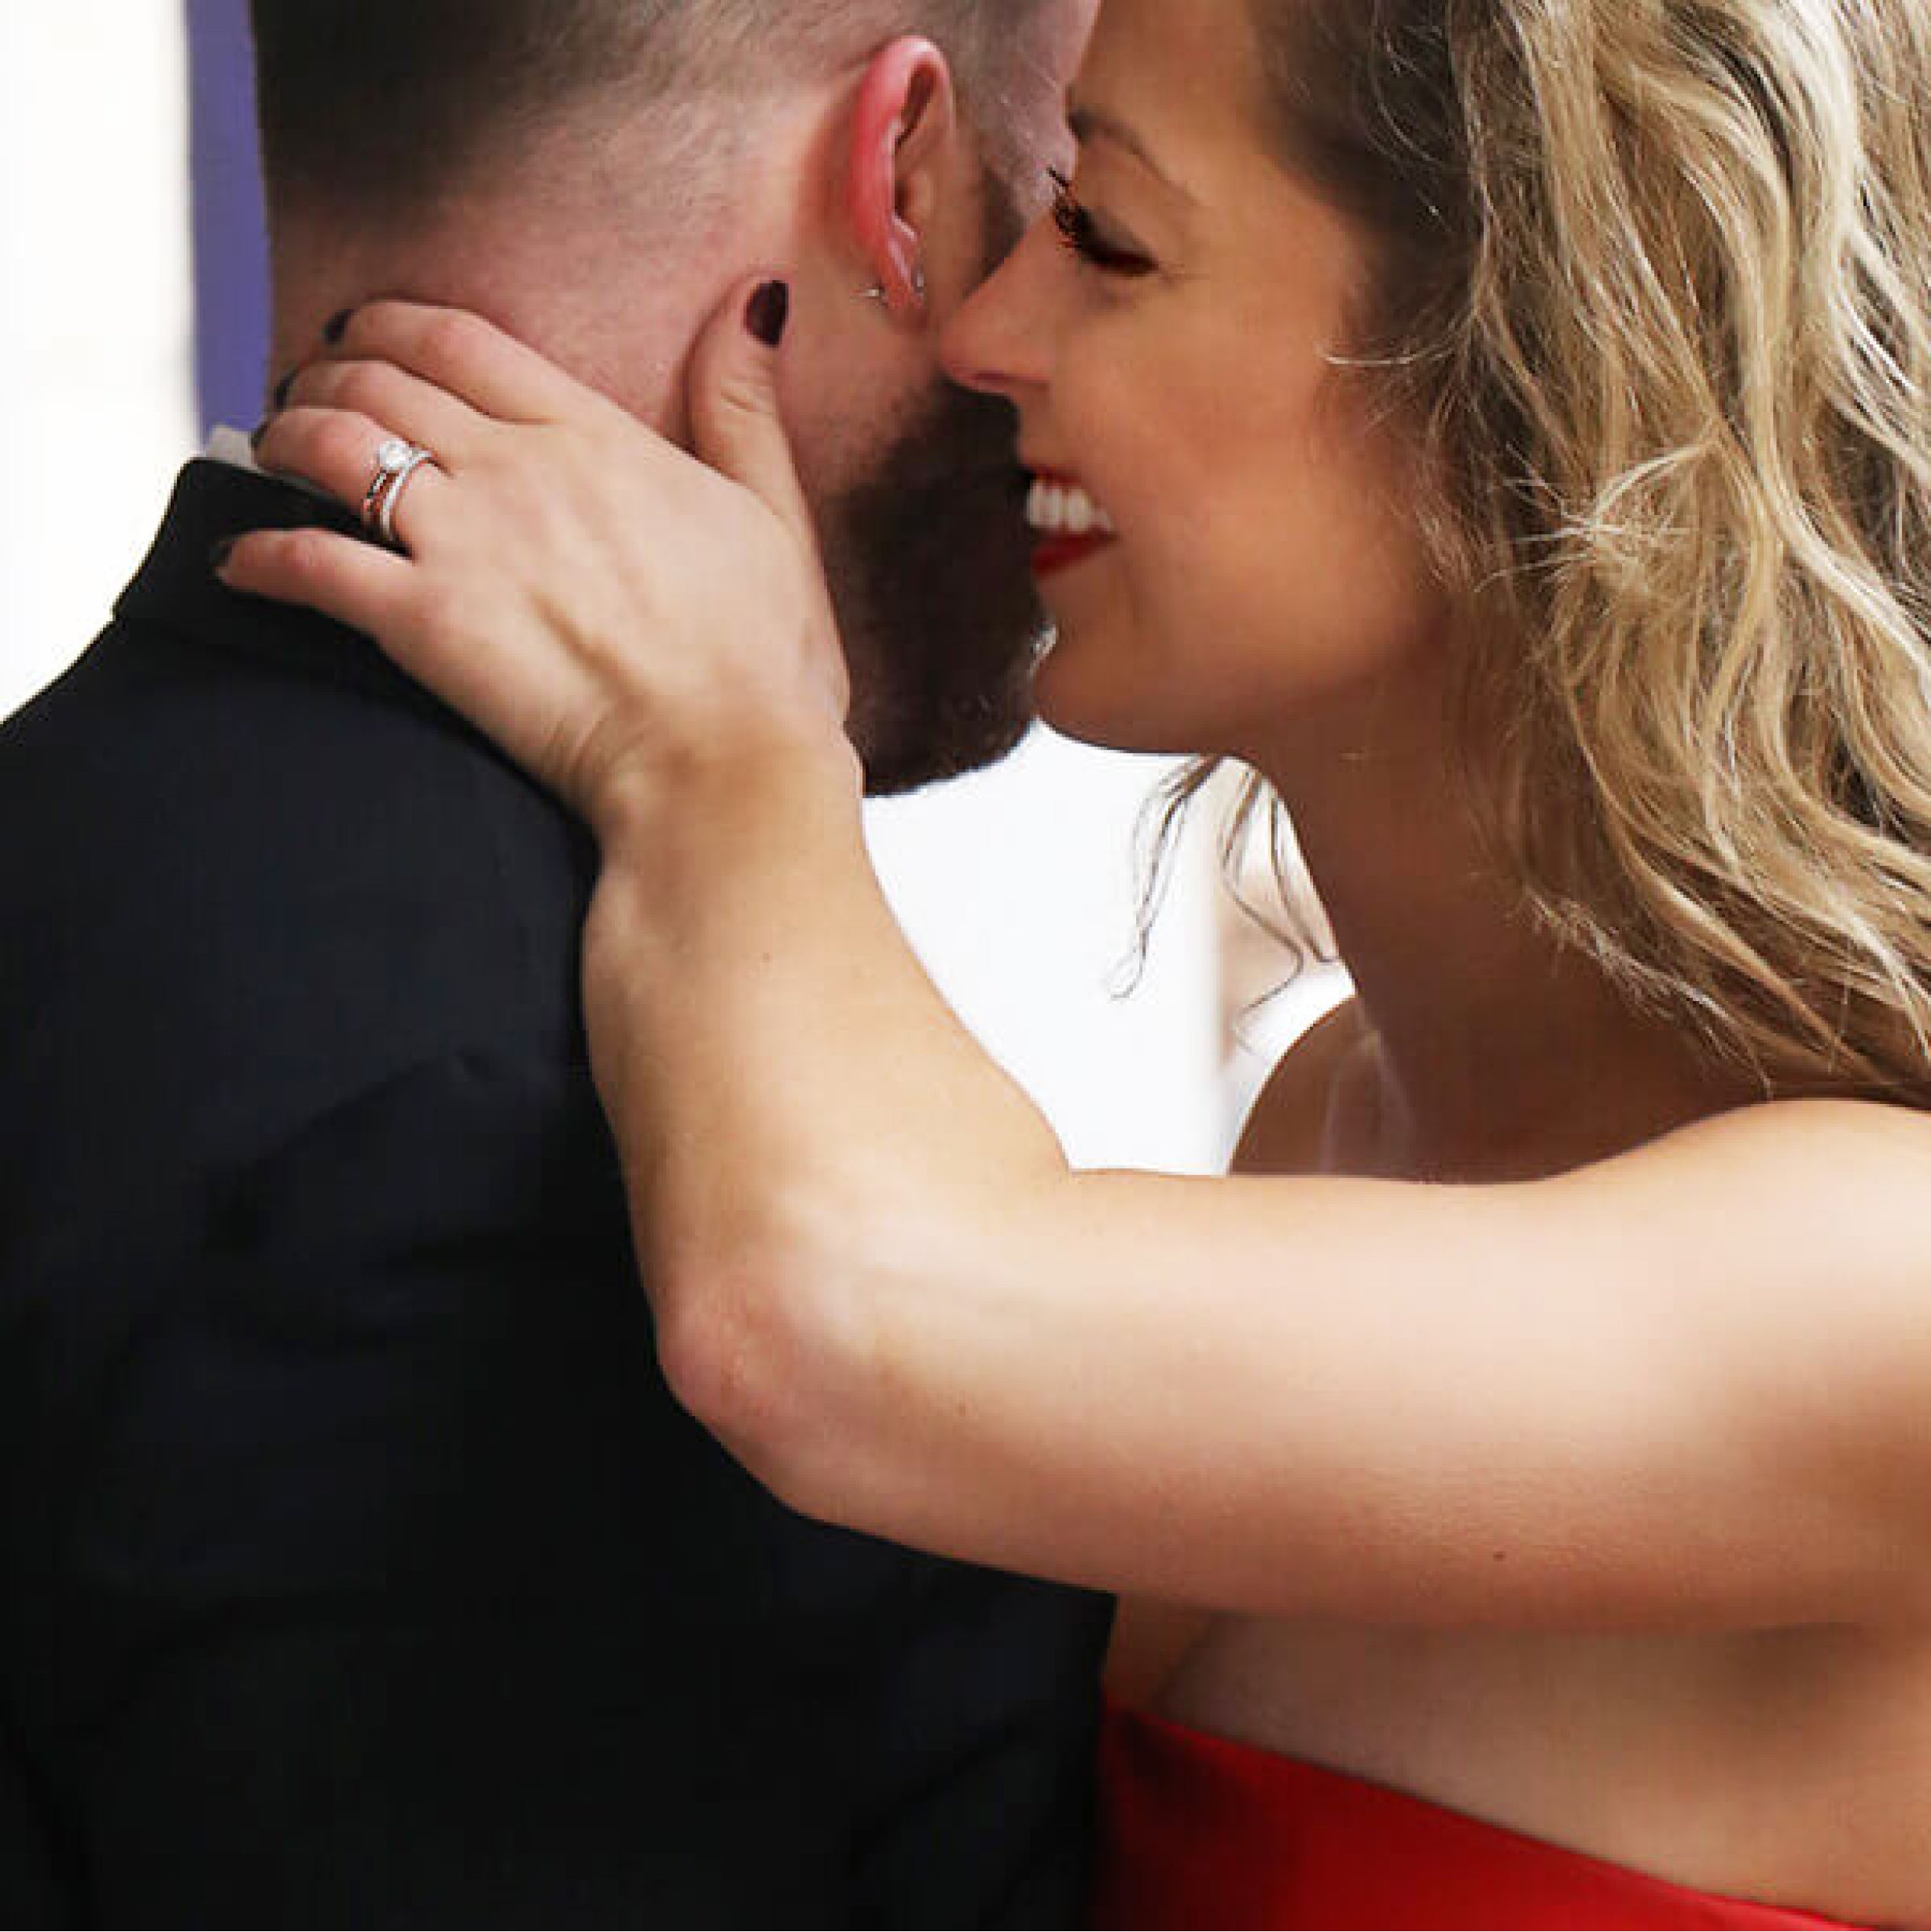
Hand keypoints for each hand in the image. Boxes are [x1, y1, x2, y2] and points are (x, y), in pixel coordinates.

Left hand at [219, 280, 855, 833]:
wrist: (724, 763)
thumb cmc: (764, 661)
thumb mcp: (774, 516)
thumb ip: (744, 406)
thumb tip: (753, 299)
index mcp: (596, 438)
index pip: (459, 340)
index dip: (390, 325)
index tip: (362, 335)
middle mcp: (517, 469)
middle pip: (378, 380)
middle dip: (324, 377)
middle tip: (306, 398)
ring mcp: (465, 543)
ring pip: (332, 450)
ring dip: (283, 440)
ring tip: (269, 455)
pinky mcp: (423, 625)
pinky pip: (309, 565)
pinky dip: (259, 558)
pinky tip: (240, 566)